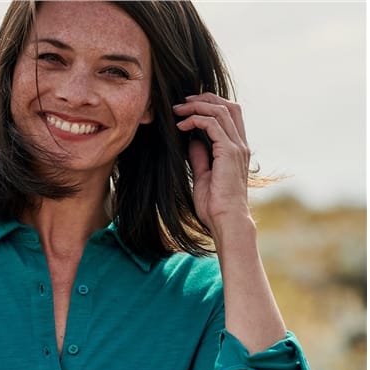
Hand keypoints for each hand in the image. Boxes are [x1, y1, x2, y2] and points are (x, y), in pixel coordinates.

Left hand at [173, 93, 251, 233]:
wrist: (226, 220)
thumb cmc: (215, 206)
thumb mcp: (203, 176)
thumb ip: (200, 156)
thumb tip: (192, 140)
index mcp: (237, 149)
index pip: (230, 115)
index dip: (211, 105)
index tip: (188, 108)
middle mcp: (240, 145)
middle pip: (228, 106)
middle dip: (204, 99)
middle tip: (181, 103)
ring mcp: (237, 147)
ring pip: (220, 111)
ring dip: (197, 106)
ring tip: (177, 111)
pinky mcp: (229, 152)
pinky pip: (212, 124)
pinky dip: (195, 119)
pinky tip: (181, 126)